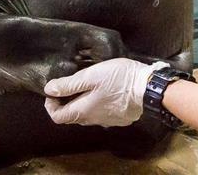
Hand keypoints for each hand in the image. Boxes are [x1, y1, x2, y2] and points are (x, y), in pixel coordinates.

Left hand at [44, 58, 168, 126]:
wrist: (148, 88)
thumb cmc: (118, 79)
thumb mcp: (91, 76)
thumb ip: (69, 84)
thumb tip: (49, 89)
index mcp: (83, 111)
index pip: (57, 117)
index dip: (51, 104)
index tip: (54, 91)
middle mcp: (93, 120)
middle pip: (72, 116)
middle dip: (66, 102)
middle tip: (70, 85)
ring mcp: (107, 121)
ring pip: (87, 115)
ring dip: (82, 103)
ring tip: (88, 86)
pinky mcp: (119, 119)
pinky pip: (101, 114)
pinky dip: (97, 105)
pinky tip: (105, 92)